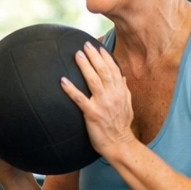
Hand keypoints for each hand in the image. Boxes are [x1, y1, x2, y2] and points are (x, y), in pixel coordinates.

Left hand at [62, 42, 135, 159]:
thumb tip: (122, 77)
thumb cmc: (121, 125)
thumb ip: (124, 90)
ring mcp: (103, 104)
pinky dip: (71, 89)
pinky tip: (62, 81)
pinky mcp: (92, 114)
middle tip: (85, 44)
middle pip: (103, 71)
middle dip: (94, 57)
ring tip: (77, 55)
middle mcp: (113, 95)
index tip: (98, 47)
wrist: (119, 144)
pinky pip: (80, 99)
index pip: (114, 70)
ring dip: (85, 67)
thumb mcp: (128, 105)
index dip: (106, 57)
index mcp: (121, 92)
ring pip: (93, 81)